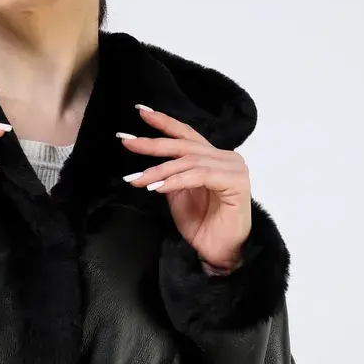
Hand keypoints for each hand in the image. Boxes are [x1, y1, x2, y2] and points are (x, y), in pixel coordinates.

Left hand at [119, 106, 251, 271]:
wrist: (218, 252)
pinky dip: (176, 180)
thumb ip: (168, 175)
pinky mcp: (236, 182)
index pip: (186, 135)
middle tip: (127, 142)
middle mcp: (226, 157)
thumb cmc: (201, 225)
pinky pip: (200, 176)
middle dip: (152, 143)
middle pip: (184, 145)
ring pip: (188, 161)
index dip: (163, 122)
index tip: (140, 111)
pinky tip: (157, 187)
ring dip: (159, 170)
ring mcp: (233, 168)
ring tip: (136, 179)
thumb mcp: (177, 195)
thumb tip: (147, 165)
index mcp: (213, 157)